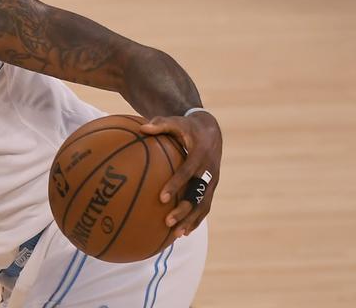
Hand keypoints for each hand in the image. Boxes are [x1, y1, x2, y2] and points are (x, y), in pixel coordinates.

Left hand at [139, 111, 221, 237]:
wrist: (211, 131)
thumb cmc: (188, 127)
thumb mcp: (176, 122)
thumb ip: (160, 124)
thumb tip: (142, 128)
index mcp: (200, 155)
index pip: (188, 172)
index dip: (176, 184)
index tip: (161, 197)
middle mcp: (209, 170)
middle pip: (198, 194)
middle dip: (184, 209)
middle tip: (167, 221)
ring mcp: (212, 181)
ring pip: (204, 204)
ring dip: (191, 220)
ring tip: (176, 234)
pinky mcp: (212, 188)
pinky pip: (205, 206)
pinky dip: (196, 219)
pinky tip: (184, 232)